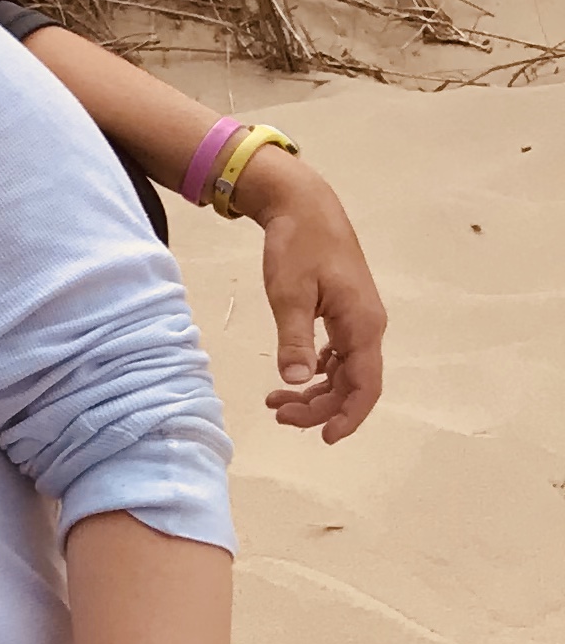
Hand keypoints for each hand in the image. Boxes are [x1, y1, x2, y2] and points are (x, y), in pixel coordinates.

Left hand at [241, 152, 385, 441]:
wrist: (305, 205)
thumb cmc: (299, 245)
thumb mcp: (289, 294)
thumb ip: (294, 339)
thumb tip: (296, 381)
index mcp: (362, 325)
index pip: (365, 386)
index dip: (348, 416)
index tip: (324, 438)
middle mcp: (367, 326)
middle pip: (352, 384)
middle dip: (319, 407)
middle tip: (277, 413)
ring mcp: (357, 318)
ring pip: (343, 371)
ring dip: (315, 392)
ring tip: (276, 401)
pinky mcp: (344, 311)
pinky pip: (337, 354)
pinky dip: (316, 371)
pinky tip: (294, 375)